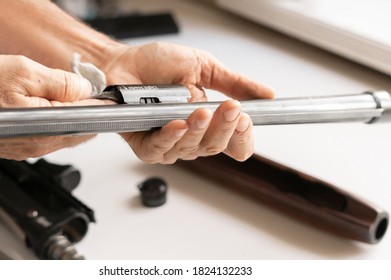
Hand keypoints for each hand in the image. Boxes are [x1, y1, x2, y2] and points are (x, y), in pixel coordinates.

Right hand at [0, 55, 111, 159]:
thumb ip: (61, 83)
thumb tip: (86, 90)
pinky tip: (31, 106)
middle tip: (67, 88)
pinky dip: (46, 121)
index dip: (95, 102)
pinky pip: (45, 136)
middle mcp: (40, 146)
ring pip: (62, 133)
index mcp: (47, 128)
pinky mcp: (18, 150)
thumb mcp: (24, 72)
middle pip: (78, 129)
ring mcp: (29, 150)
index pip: (89, 119)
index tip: (94, 92)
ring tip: (43, 94)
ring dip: (62, 115)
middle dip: (79, 109)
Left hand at [101, 42, 274, 162]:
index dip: (243, 136)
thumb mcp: (205, 68)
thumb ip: (235, 83)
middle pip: (216, 147)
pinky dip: (171, 137)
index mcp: (209, 123)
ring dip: (199, 130)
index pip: (235, 143)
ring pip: (191, 149)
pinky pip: (161, 149)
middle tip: (231, 108)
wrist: (123, 61)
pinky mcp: (145, 146)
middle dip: (226, 127)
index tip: (246, 118)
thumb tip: (267, 95)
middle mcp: (191, 138)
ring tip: (201, 111)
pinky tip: (178, 124)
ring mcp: (169, 144)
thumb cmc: (158, 66)